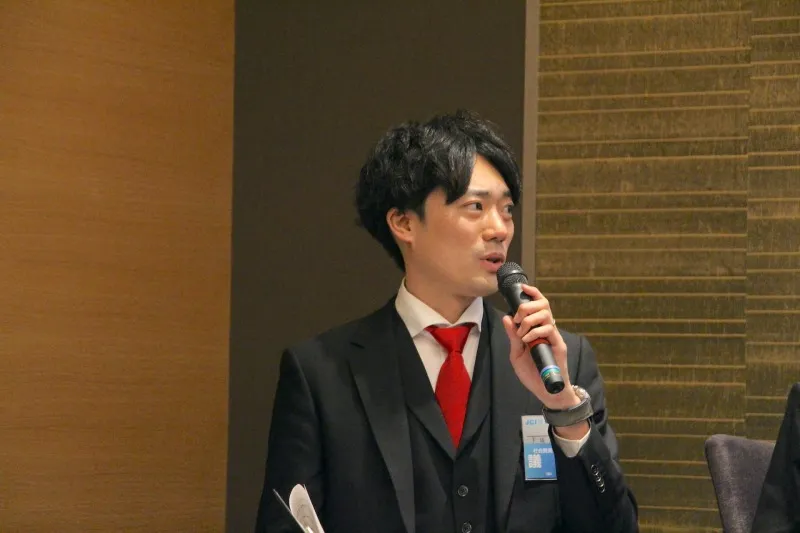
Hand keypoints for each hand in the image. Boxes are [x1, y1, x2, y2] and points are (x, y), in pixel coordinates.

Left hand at [501, 284, 578, 410]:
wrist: (545, 390)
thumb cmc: (532, 373)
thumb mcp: (516, 353)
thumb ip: (512, 336)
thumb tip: (507, 318)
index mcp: (536, 328)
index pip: (538, 305)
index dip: (532, 293)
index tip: (523, 288)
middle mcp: (547, 329)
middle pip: (543, 304)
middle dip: (527, 307)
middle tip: (518, 319)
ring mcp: (553, 336)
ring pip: (546, 315)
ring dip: (530, 320)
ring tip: (522, 333)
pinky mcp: (559, 345)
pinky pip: (549, 330)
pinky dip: (536, 332)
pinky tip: (528, 341)